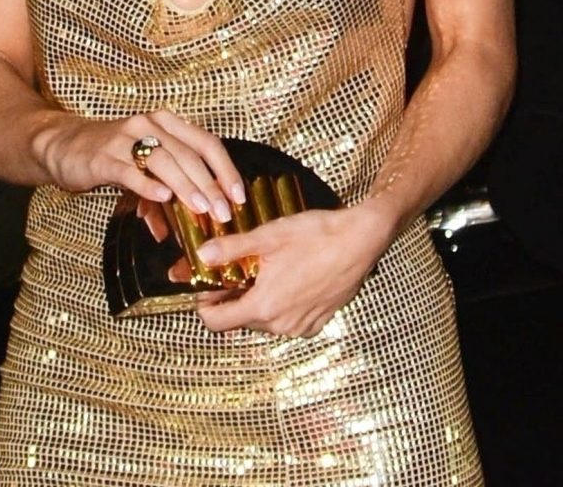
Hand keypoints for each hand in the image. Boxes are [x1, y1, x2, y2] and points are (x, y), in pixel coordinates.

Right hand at [31, 109, 244, 222]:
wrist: (64, 145)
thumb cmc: (112, 156)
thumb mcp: (145, 167)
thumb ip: (168, 190)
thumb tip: (188, 224)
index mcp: (166, 123)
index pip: (206, 142)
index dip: (225, 169)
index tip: (239, 196)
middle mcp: (149, 124)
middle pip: (189, 154)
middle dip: (210, 185)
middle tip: (224, 212)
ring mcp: (125, 139)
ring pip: (164, 161)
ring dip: (186, 186)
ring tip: (201, 209)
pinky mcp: (103, 157)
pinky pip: (130, 171)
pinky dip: (148, 185)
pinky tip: (162, 199)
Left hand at [192, 202, 386, 337]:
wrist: (360, 241)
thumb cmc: (316, 236)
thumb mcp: (268, 236)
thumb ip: (232, 248)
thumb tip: (203, 254)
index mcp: (264, 306)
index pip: (217, 323)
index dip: (205, 305)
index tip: (207, 286)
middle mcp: (280, 325)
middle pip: (240, 320)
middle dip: (233, 298)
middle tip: (236, 270)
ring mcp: (300, 326)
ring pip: (264, 321)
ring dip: (257, 301)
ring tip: (263, 270)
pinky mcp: (316, 323)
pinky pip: (286, 321)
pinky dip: (280, 305)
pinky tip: (287, 279)